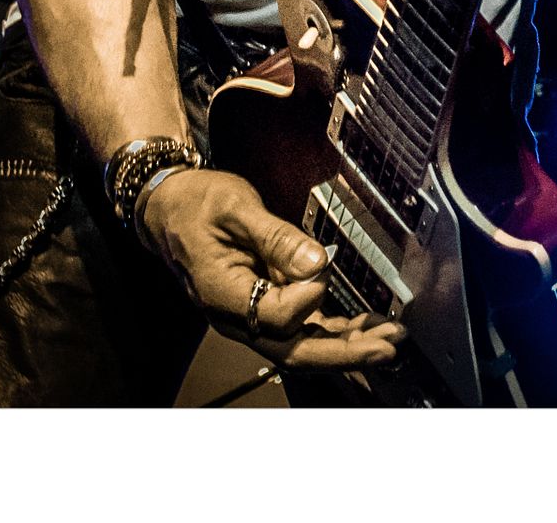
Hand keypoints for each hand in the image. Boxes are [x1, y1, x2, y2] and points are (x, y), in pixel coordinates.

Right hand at [139, 167, 404, 372]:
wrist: (169, 208)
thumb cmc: (196, 204)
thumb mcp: (235, 208)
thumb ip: (277, 237)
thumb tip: (318, 261)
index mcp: (222, 294)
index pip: (275, 315)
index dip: (307, 295)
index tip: (323, 261)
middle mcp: (236, 318)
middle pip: (294, 351)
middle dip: (344, 352)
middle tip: (386, 346)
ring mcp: (249, 317)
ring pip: (301, 346)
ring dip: (346, 345)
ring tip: (387, 337)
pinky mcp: (263, 307)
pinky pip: (300, 329)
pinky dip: (333, 331)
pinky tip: (362, 325)